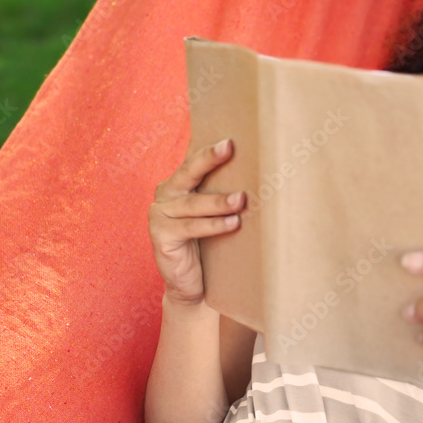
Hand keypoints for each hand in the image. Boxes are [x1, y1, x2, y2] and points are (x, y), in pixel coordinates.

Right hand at [148, 139, 245, 305]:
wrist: (193, 284)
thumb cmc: (210, 245)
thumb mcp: (215, 214)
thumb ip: (225, 193)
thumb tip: (264, 173)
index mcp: (179, 183)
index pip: (194, 160)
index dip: (209, 149)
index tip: (230, 138)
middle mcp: (165, 193)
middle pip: (188, 172)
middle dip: (209, 158)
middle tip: (229, 147)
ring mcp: (158, 214)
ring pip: (193, 203)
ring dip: (219, 201)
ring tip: (242, 200)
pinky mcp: (160, 235)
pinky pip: (189, 227)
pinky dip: (213, 225)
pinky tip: (233, 224)